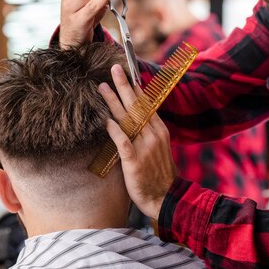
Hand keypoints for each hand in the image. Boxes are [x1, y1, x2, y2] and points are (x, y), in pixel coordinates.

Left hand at [99, 64, 177, 218]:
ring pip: (128, 119)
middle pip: (136, 106)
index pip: (146, 104)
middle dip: (124, 86)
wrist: (166, 199)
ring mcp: (144, 147)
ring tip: (102, 87)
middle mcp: (153, 135)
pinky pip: (123, 142)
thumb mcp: (158, 149)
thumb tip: (136, 118)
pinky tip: (105, 120)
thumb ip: (148, 133)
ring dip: (114, 102)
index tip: (127, 73)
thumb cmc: (158, 174)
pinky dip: (114, 130)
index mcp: (159, 131)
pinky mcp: (134, 161)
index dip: (136, 88)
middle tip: (114, 69)